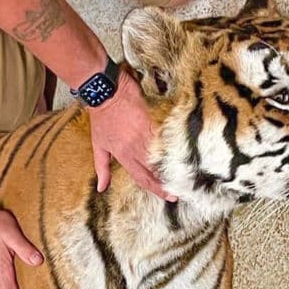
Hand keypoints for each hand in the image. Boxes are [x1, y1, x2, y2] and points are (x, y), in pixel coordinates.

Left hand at [88, 71, 176, 201]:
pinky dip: (176, 142)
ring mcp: (146, 133)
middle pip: (156, 169)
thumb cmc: (101, 117)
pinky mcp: (153, 119)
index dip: (156, 189)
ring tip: (189, 173)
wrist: (104, 91)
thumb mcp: (98, 145)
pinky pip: (167, 135)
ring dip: (175, 164)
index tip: (169, 196)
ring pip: (163, 153)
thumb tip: (101, 188)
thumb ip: (101, 168)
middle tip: (183, 189)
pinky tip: (188, 148)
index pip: (142, 178)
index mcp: (124, 155)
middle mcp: (136, 148)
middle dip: (169, 181)